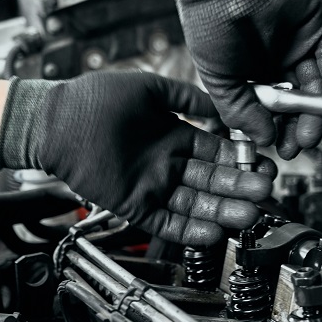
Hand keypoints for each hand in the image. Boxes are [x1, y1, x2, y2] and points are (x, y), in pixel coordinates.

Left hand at [0, 71, 275, 245]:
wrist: (55, 121)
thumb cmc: (93, 99)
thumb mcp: (149, 89)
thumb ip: (186, 99)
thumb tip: (219, 103)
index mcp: (173, 136)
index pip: (216, 152)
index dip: (240, 160)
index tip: (264, 165)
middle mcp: (166, 164)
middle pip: (211, 181)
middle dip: (239, 187)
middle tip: (266, 192)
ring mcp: (151, 186)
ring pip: (194, 204)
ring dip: (222, 211)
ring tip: (249, 214)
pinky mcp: (133, 205)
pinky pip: (165, 222)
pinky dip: (188, 230)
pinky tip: (213, 231)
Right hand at [160, 0, 321, 158]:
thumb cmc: (208, 22)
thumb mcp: (218, 79)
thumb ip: (241, 112)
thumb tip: (264, 140)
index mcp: (255, 73)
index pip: (276, 110)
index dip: (280, 131)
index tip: (282, 149)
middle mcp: (280, 61)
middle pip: (301, 102)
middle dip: (300, 128)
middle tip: (297, 147)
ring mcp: (301, 46)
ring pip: (319, 88)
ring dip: (318, 115)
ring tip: (308, 135)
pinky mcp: (318, 29)